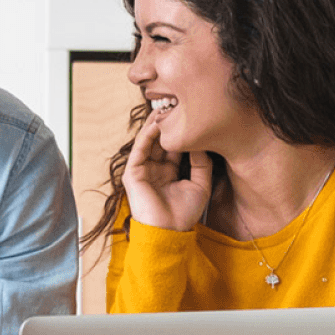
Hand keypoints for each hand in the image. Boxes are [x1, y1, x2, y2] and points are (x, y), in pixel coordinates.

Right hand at [122, 112, 211, 230]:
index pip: (173, 146)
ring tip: (166, 107)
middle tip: (176, 103)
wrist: (169, 231)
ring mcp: (142, 170)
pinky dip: (147, 135)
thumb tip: (201, 140)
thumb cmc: (184, 213)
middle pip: (159, 140)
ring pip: (148, 141)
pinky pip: (139, 149)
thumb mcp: (200, 184)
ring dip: (155, 124)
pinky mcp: (133, 173)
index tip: (190, 114)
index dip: (180, 131)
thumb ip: (201, 163)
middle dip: (167, 123)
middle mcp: (155, 169)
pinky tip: (156, 123)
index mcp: (169, 172)